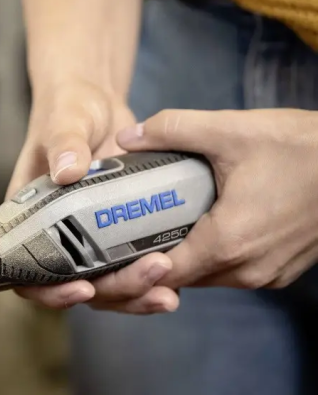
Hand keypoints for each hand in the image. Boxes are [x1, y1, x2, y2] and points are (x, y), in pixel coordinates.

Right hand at [8, 81, 184, 313]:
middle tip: (150, 275)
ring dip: (136, 295)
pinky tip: (177, 281)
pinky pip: (128, 266)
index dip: (49, 291)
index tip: (82, 288)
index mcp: (30, 216)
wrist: (97, 105)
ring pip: (105, 285)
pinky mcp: (116, 233)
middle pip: (75, 285)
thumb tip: (67, 171)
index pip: (25, 269)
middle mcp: (56, 234)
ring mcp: (88, 237)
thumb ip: (64, 142)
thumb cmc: (68, 111)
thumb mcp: (64, 121)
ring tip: (169, 294)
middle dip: (113, 291)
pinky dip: (149, 281)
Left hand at [115, 108, 317, 294]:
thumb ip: (173, 129)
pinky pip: (231, 272)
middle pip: (180, 278)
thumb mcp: (231, 129)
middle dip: (151, 261)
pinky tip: (198, 227)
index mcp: (228, 243)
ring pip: (206, 276)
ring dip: (182, 258)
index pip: (161, 274)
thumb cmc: (302, 147)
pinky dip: (210, 257)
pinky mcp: (281, 270)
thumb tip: (126, 138)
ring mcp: (267, 274)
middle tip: (125, 234)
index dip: (130, 267)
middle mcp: (247, 270)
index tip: (108, 251)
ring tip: (156, 228)